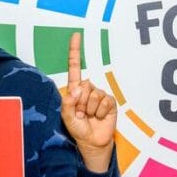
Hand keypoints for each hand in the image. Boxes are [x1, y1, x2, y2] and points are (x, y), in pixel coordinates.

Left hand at [62, 32, 117, 171]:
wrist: (92, 142)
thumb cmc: (78, 129)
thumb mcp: (67, 117)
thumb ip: (68, 102)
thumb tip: (78, 89)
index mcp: (75, 90)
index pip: (75, 67)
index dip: (75, 51)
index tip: (76, 35)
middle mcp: (88, 89)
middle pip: (84, 85)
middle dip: (81, 103)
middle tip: (81, 114)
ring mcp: (99, 95)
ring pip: (94, 95)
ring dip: (90, 109)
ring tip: (89, 117)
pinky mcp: (109, 102)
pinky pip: (104, 101)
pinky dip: (100, 112)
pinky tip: (99, 117)